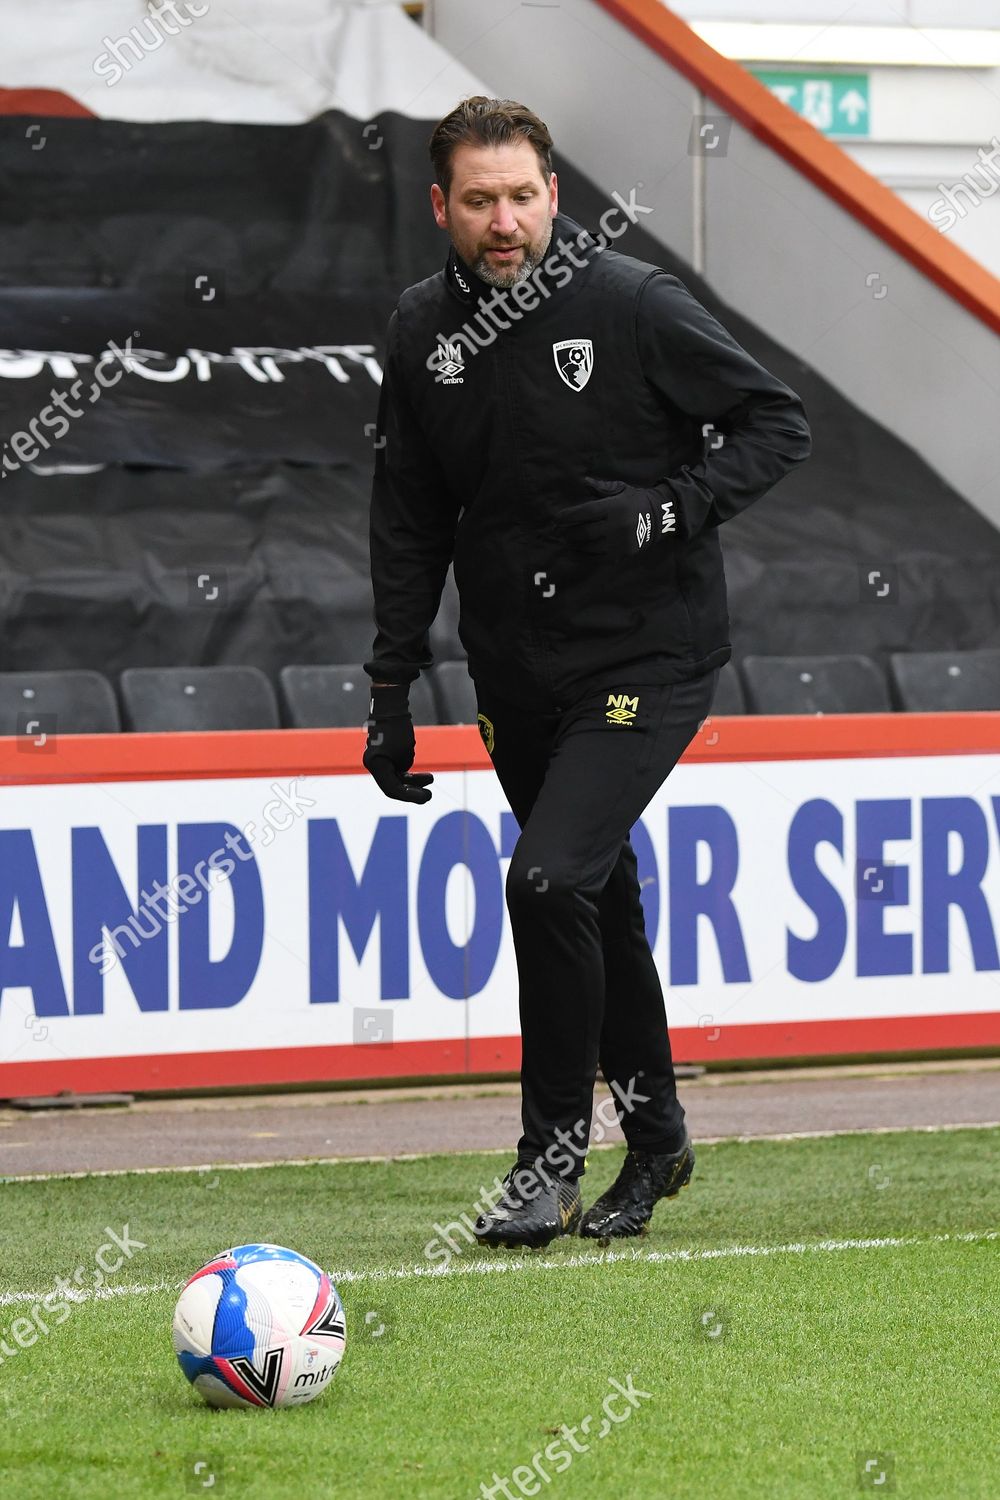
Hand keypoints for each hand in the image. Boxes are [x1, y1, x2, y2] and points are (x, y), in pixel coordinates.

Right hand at [363, 683, 433, 803]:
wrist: (389, 706)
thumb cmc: (398, 728)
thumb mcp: (406, 752)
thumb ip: (405, 769)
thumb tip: (404, 772)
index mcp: (376, 765)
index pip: (393, 789)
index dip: (411, 796)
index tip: (428, 796)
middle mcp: (373, 764)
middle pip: (393, 786)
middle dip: (413, 790)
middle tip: (430, 795)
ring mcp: (378, 759)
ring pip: (396, 778)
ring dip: (413, 780)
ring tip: (430, 778)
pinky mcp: (383, 754)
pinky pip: (396, 769)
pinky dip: (408, 771)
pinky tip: (419, 766)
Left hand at [554, 476, 683, 560]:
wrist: (661, 518)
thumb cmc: (636, 500)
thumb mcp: (621, 489)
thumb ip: (602, 488)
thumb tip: (583, 482)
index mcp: (615, 507)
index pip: (584, 512)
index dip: (567, 516)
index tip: (556, 518)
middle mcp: (617, 526)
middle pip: (584, 532)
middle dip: (568, 532)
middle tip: (559, 532)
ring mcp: (619, 542)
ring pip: (589, 546)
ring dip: (574, 544)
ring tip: (567, 541)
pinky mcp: (622, 554)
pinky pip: (598, 558)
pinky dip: (584, 556)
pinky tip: (576, 551)